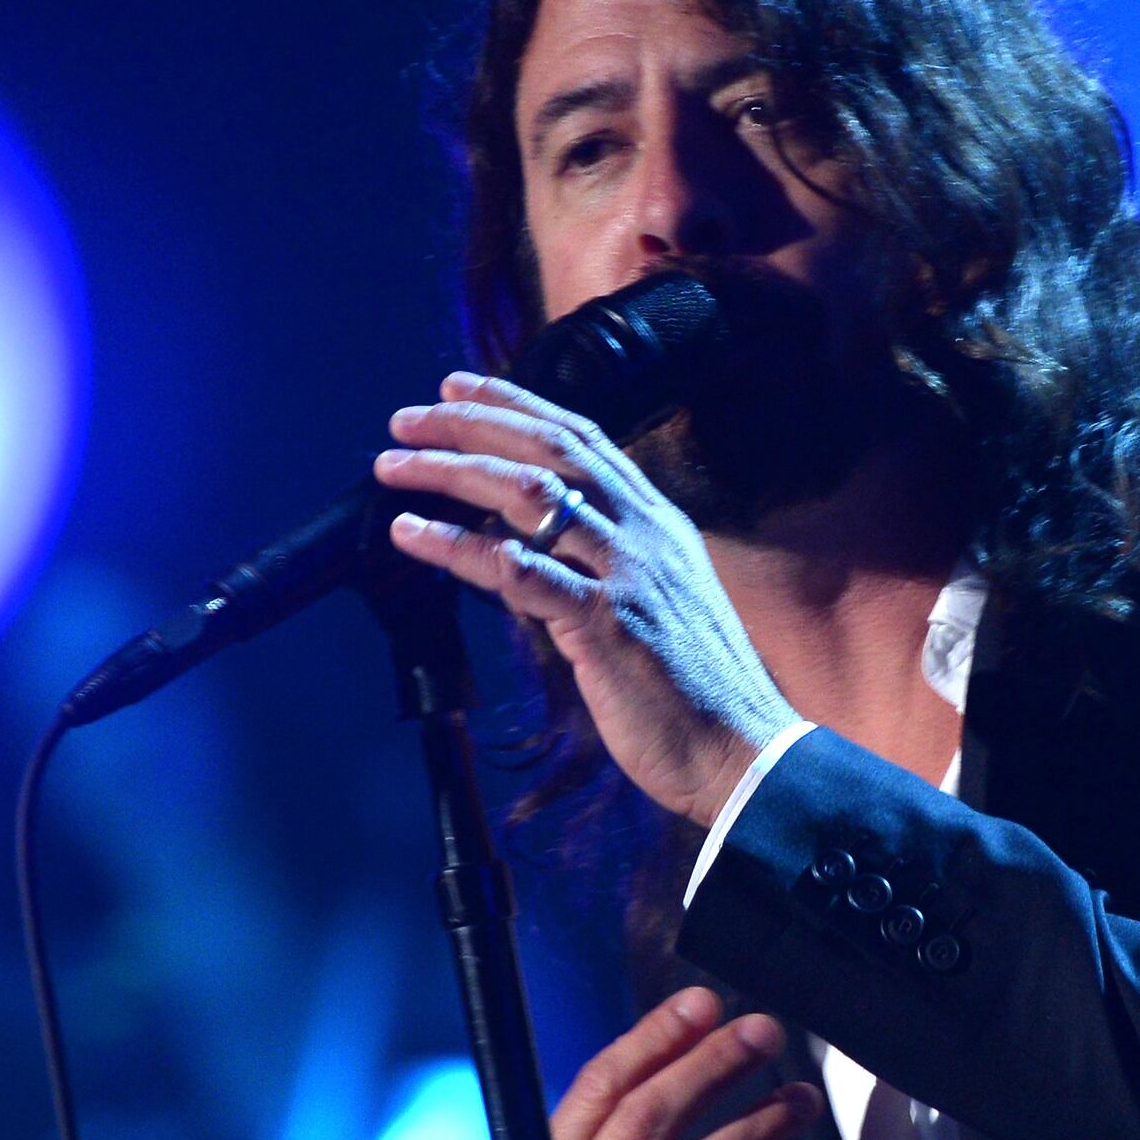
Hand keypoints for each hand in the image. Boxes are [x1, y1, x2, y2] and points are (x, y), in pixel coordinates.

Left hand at [380, 372, 800, 823]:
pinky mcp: (604, 625)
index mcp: (657, 523)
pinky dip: (456, 547)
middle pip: (549, 451)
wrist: (744, 752)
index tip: (458, 387)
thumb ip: (604, 564)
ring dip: (451, 471)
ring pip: (528, 494)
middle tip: (407, 417)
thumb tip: (527, 546)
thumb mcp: (658, 601)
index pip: (581, 439)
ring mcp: (626, 575)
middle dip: (471, 423)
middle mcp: (644, 534)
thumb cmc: (694, 690)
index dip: (516, 405)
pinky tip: (412, 537)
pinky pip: (517, 571)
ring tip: (395, 467)